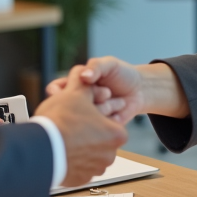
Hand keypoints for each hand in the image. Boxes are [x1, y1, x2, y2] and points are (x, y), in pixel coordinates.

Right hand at [35, 70, 128, 186]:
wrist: (41, 149)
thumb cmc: (62, 120)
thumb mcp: (76, 93)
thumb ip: (84, 81)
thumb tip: (84, 72)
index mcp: (117, 133)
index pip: (107, 117)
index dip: (93, 108)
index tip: (81, 106)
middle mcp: (111, 154)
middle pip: (98, 135)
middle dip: (86, 127)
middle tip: (70, 120)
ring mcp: (96, 169)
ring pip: (88, 151)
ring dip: (78, 143)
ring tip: (63, 134)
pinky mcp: (81, 179)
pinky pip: (77, 165)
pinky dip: (70, 158)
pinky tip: (60, 148)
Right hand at [47, 57, 187, 124]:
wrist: (140, 90)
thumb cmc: (122, 74)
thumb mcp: (109, 64)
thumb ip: (97, 66)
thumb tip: (84, 75)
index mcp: (74, 86)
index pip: (56, 90)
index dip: (57, 92)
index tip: (61, 92)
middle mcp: (78, 104)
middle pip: (68, 107)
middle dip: (86, 100)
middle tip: (105, 92)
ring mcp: (89, 119)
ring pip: (84, 120)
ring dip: (100, 109)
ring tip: (112, 97)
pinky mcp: (102, 132)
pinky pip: (100, 130)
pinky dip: (109, 120)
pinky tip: (118, 112)